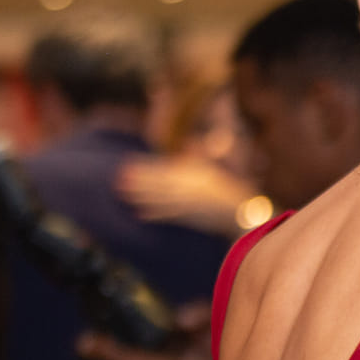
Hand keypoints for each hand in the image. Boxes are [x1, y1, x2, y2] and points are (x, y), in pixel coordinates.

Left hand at [117, 156, 256, 235]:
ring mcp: (187, 205)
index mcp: (192, 175)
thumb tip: (190, 140)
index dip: (144, 167)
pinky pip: (168, 216)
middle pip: (157, 185)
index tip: (128, 163)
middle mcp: (187, 190)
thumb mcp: (215, 166)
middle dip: (137, 182)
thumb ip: (200, 154)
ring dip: (140, 197)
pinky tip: (140, 214)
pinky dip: (154, 215)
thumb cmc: (230, 186)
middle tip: (118, 180)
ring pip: (159, 200)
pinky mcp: (189, 219)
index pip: (162, 169)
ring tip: (123, 194)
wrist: (241, 211)